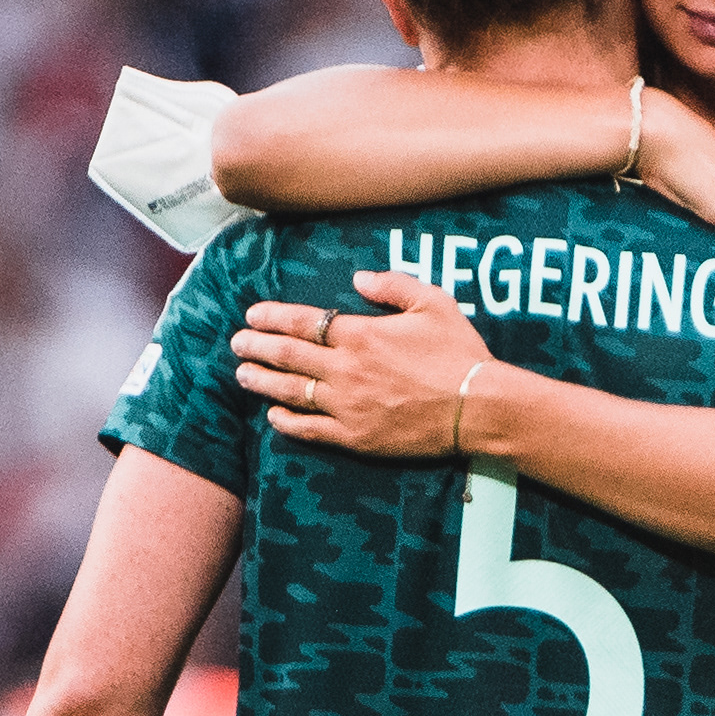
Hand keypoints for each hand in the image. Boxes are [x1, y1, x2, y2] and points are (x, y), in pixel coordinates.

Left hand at [234, 274, 490, 455]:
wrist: (477, 407)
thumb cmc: (459, 352)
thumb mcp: (432, 303)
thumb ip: (392, 285)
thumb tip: (358, 278)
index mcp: (360, 334)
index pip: (302, 322)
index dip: (272, 317)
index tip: (252, 314)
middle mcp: (344, 370)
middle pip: (287, 356)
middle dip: (257, 347)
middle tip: (237, 343)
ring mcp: (347, 406)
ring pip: (291, 393)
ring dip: (262, 382)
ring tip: (243, 375)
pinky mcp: (356, 437)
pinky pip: (311, 430)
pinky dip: (288, 423)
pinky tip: (274, 417)